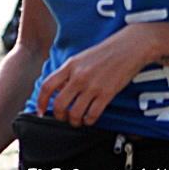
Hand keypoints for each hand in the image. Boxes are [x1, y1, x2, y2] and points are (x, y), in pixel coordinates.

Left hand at [36, 24, 156, 125]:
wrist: (128, 47)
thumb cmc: (104, 53)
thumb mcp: (80, 59)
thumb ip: (68, 74)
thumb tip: (59, 90)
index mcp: (69, 66)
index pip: (47, 86)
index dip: (40, 101)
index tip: (40, 111)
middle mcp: (78, 77)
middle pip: (59, 104)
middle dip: (59, 115)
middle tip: (62, 118)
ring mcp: (92, 86)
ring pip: (75, 113)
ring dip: (74, 121)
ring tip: (76, 121)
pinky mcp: (107, 93)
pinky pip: (93, 114)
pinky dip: (88, 121)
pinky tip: (89, 119)